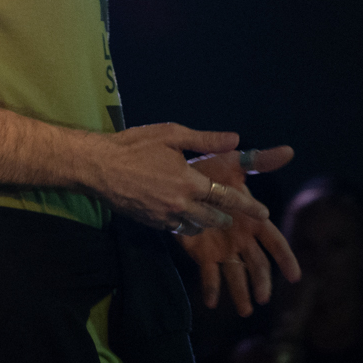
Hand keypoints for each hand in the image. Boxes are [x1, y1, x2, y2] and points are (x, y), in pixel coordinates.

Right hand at [91, 124, 269, 232]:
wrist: (98, 166)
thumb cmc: (134, 146)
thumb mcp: (171, 134)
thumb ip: (205, 140)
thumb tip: (235, 139)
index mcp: (190, 181)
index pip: (228, 198)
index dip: (248, 206)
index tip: (264, 214)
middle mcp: (181, 204)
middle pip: (214, 219)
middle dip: (225, 218)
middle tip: (229, 215)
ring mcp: (164, 216)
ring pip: (195, 227)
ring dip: (204, 222)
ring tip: (206, 215)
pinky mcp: (150, 223)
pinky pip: (174, 227)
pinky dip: (182, 222)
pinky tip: (180, 213)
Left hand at [176, 146, 300, 315]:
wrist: (175, 178)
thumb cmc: (208, 169)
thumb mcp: (232, 164)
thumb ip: (259, 161)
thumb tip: (289, 150)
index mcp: (252, 220)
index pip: (274, 241)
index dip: (285, 258)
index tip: (295, 276)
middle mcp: (241, 237)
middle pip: (257, 264)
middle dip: (261, 282)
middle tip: (262, 299)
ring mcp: (222, 247)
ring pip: (236, 274)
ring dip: (240, 292)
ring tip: (244, 310)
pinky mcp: (201, 253)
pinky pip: (208, 275)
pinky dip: (211, 289)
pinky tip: (212, 303)